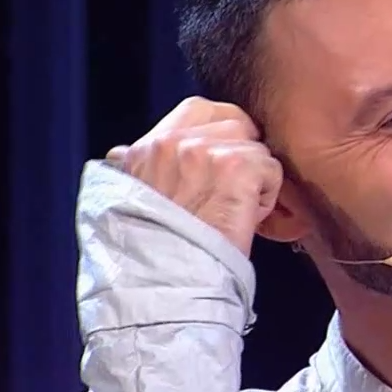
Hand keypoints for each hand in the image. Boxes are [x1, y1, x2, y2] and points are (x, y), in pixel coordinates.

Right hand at [106, 97, 283, 255]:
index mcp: (147, 148)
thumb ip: (138, 169)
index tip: (225, 159)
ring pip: (255, 147)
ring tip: (235, 210)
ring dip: (255, 178)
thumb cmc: (159, 251)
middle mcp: (173, 143)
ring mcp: (204, 151)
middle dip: (243, 153)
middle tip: (232, 191)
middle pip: (234, 121)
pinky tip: (247, 218)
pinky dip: (268, 197)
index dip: (221, 129)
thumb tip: (119, 152)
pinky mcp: (236, 166)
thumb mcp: (134, 201)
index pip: (197, 108)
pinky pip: (271, 168)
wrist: (169, 283)